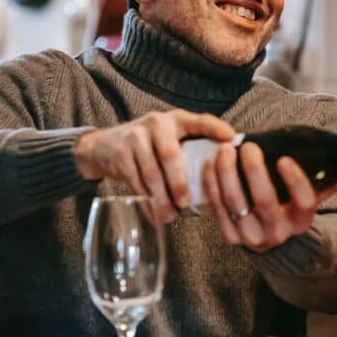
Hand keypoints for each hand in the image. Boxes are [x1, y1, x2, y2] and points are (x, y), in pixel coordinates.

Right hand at [74, 110, 234, 223]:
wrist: (105, 146)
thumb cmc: (151, 147)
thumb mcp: (171, 140)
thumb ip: (193, 149)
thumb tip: (225, 176)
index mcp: (177, 120)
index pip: (200, 120)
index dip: (215, 128)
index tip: (231, 139)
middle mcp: (157, 123)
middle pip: (169, 154)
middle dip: (178, 182)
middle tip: (185, 203)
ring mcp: (135, 137)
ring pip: (151, 172)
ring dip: (161, 198)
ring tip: (169, 216)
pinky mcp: (120, 153)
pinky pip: (135, 181)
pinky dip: (146, 201)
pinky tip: (154, 214)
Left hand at [200, 143, 336, 252]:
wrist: (271, 239)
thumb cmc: (291, 209)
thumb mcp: (312, 198)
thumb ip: (328, 184)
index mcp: (302, 220)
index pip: (304, 201)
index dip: (295, 180)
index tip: (284, 159)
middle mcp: (278, 232)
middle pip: (264, 199)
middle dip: (254, 169)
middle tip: (247, 146)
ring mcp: (251, 237)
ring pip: (236, 202)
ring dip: (227, 172)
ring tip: (225, 150)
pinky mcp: (230, 236)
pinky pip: (218, 207)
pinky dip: (212, 183)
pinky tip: (211, 163)